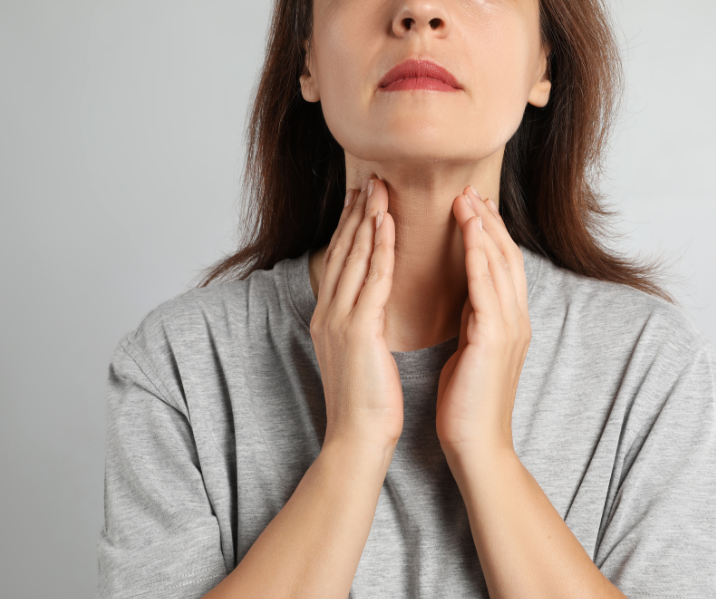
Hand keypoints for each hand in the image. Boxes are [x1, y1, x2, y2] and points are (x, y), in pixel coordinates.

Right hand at [310, 177, 402, 450]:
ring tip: (378, 187)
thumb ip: (361, 327)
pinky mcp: (357, 329)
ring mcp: (339, 319)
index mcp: (330, 319)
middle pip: (343, 251)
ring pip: (354, 257)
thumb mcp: (360, 357)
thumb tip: (372, 309)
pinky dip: (378, 247)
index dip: (352, 229)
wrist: (358, 439)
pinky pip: (371, 278)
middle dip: (357, 213)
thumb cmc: (367, 404)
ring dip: (367, 219)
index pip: (342, 263)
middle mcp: (328, 313)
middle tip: (370, 179)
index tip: (364, 201)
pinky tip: (387, 222)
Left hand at [436, 186, 531, 459]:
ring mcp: (510, 328)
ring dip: (484, 228)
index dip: (489, 234)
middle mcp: (516, 319)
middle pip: (506, 257)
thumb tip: (465, 297)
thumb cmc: (467, 403)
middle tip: (471, 190)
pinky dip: (479, 255)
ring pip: (501, 265)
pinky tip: (469, 231)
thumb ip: (474, 320)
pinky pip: (488, 286)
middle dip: (488, 222)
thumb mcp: (471, 350)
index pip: (502, 267)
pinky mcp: (495, 338)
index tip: (472, 207)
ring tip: (467, 199)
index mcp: (508, 322)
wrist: (475, 444)